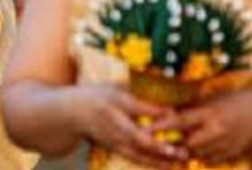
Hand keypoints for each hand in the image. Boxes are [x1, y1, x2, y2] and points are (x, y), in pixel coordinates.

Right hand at [66, 84, 184, 168]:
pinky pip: (134, 157)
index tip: (175, 117)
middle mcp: (114, 125)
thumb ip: (138, 95)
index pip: (137, 112)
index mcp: (114, 105)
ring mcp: (113, 140)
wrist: (71, 113)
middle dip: (159, 147)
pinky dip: (150, 162)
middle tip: (180, 151)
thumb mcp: (114, 89)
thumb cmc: (96, 96)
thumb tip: (166, 100)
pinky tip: (165, 164)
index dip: (156, 116)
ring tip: (177, 160)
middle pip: (138, 139)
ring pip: (137, 153)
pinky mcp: (113, 148)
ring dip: (158, 159)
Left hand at [164, 90, 251, 164]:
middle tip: (157, 141)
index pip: (179, 121)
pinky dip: (200, 155)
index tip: (143, 129)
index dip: (160, 126)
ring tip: (174, 144)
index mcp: (210, 113)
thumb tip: (168, 111)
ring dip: (185, 150)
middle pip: (186, 143)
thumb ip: (192, 107)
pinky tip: (199, 147)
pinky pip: (208, 160)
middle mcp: (216, 131)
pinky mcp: (230, 155)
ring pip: (196, 154)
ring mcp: (224, 145)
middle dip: (172, 143)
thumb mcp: (213, 98)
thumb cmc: (236, 101)